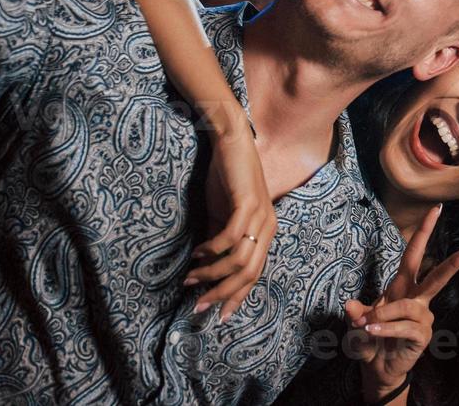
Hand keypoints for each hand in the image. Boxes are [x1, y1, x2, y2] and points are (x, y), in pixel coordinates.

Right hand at [185, 120, 276, 321]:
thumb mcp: (221, 216)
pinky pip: (231, 237)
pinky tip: (197, 252)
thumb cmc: (226, 178)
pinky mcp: (248, 203)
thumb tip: (204, 269)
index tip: (218, 315)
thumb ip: (218, 241)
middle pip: (250, 273)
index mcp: (265, 231)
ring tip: (190, 278)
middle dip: (223, 293)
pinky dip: (212, 249)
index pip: (255, 273)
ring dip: (212, 274)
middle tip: (198, 304)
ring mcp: (260, 214)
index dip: (237, 297)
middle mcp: (268, 226)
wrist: (230, 141)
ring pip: (240, 260)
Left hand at [347, 204, 458, 401]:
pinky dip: (385, 329)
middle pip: (437, 276)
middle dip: (455, 262)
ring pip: (408, 306)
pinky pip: (403, 327)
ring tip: (366, 325)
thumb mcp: (357, 323)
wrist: (377, 369)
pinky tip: (373, 332)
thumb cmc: (370, 339)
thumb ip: (355, 314)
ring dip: (384, 313)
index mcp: (402, 286)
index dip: (424, 232)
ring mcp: (422, 318)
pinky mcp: (422, 336)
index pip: (415, 254)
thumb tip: (350, 306)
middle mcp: (416, 299)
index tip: (436, 209)